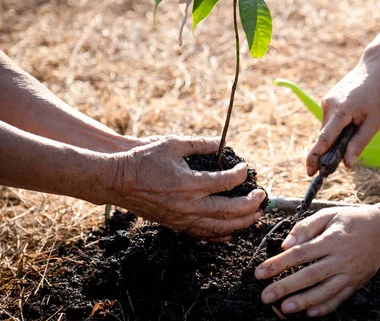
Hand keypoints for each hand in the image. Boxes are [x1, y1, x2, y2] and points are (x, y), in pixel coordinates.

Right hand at [108, 135, 265, 239]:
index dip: (241, 174)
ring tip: (255, 216)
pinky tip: (231, 232)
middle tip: (262, 196)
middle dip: (250, 204)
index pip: (227, 181)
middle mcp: (189, 204)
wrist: (117, 180)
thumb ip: (201, 144)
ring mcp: (181, 218)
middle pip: (229, 210)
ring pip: (219, 226)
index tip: (246, 169)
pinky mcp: (174, 224)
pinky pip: (202, 234)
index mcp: (190, 183)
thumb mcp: (173, 144)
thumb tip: (223, 144)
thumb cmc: (144, 159)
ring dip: (241, 222)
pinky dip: (219, 234)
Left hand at [254, 206, 379, 316]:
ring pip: (324, 291)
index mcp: (332, 239)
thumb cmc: (351, 219)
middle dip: (286, 287)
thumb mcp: (329, 214)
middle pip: (310, 275)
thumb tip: (286, 244)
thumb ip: (306, 227)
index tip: (260, 272)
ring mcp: (350, 273)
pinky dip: (325, 307)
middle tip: (265, 295)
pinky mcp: (356, 283)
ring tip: (284, 308)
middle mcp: (341, 259)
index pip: (300, 254)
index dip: (279, 263)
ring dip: (304, 301)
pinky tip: (310, 313)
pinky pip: (339, 299)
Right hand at [306, 53, 379, 175]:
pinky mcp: (329, 99)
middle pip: (326, 136)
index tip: (310, 172)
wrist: (376, 67)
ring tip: (361, 125)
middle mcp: (328, 105)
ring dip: (339, 136)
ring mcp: (327, 101)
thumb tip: (346, 164)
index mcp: (341, 110)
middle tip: (348, 156)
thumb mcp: (375, 122)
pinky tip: (355, 118)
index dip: (316, 157)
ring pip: (328, 129)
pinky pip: (331, 120)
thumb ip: (359, 143)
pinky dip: (339, 127)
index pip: (324, 139)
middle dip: (332, 149)